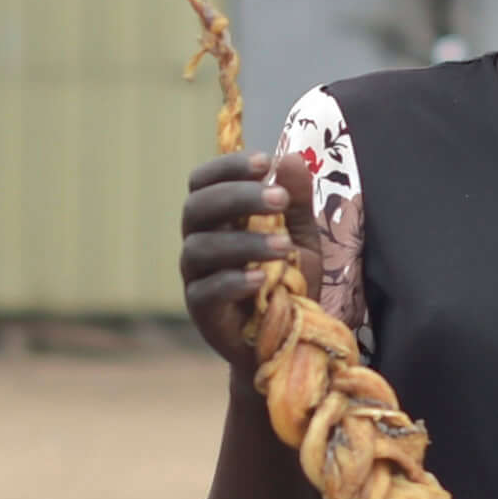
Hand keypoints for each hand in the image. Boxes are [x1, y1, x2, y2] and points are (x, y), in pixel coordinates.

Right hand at [180, 150, 314, 369]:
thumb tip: (290, 158)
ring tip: (284, 247)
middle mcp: (199, 240)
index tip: (263, 162)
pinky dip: (233, 282)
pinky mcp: (201, 309)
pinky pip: (206, 290)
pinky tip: (263, 279)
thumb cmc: (287, 282)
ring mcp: (196, 275)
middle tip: (279, 199)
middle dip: (238, 196)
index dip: (227, 167)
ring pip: (201, 247)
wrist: (286, 340)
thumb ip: (296, 202)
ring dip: (244, 242)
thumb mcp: (301, 237)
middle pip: (198, 206)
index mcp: (218, 217)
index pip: (205, 181)